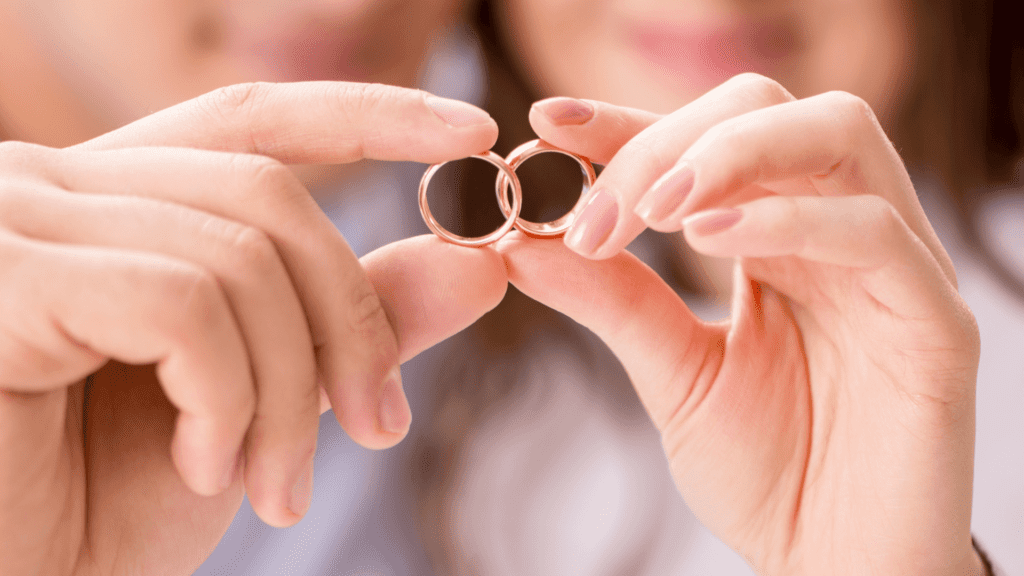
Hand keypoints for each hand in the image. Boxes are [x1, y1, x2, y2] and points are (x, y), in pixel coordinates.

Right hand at [0, 82, 507, 575]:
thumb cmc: (103, 503)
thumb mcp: (259, 401)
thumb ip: (354, 323)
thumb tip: (478, 265)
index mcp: (116, 203)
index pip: (252, 123)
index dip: (367, 114)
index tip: (471, 135)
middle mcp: (56, 187)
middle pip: (266, 197)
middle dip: (350, 321)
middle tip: (376, 427)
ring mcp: (19, 221)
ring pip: (238, 257)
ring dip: (288, 392)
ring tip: (274, 487)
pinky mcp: (3, 275)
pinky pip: (183, 304)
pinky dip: (229, 399)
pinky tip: (203, 467)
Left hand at [500, 74, 983, 573]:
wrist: (836, 571)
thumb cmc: (768, 475)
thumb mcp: (674, 375)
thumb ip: (613, 302)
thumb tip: (523, 241)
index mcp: (777, 239)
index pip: (705, 143)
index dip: (628, 122)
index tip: (550, 122)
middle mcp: (835, 233)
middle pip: (768, 113)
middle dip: (669, 141)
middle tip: (599, 205)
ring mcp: (892, 267)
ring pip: (835, 137)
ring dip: (727, 158)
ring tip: (650, 211)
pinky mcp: (934, 319)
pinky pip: (872, 233)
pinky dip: (789, 220)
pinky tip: (711, 242)